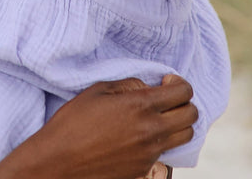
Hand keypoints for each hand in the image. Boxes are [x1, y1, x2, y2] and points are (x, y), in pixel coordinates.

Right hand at [0, 75, 196, 178]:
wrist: (59, 161)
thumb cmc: (73, 121)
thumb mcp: (98, 90)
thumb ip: (128, 85)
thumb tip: (147, 87)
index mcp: (140, 106)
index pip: (183, 92)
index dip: (180, 83)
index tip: (167, 82)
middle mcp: (151, 131)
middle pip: (192, 115)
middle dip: (184, 103)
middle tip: (167, 98)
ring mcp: (149, 154)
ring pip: (185, 137)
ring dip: (178, 124)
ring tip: (159, 117)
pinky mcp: (143, 170)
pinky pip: (165, 152)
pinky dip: (161, 141)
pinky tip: (140, 135)